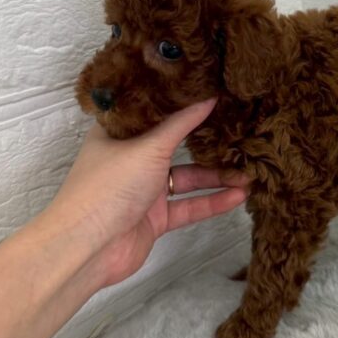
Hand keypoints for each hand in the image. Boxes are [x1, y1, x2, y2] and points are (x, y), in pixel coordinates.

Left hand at [39, 100, 247, 286]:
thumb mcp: (149, 147)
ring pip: (187, 178)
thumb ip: (182, 123)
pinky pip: (188, 206)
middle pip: (175, 145)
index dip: (181, 101)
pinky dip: (212, 202)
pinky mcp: (155, 218)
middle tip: (240, 129)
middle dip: (206, 141)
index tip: (212, 90)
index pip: (154, 111)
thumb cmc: (109, 186)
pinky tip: (239, 195)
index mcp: (120, 133)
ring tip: (250, 169)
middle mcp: (131, 158)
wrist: (87, 248)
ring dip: (216, 176)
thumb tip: (210, 94)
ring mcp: (144, 190)